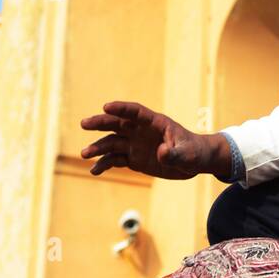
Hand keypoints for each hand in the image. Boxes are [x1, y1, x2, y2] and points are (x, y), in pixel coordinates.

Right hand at [79, 101, 230, 180]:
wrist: (194, 162)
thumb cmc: (193, 152)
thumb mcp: (187, 154)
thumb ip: (174, 154)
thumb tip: (161, 152)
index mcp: (155, 123)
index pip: (136, 112)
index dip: (121, 108)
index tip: (106, 106)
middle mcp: (141, 131)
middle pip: (118, 123)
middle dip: (101, 123)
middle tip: (84, 123)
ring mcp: (136, 144)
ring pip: (113, 142)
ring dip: (98, 147)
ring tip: (85, 154)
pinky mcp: (134, 158)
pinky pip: (115, 159)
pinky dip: (104, 163)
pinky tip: (94, 171)